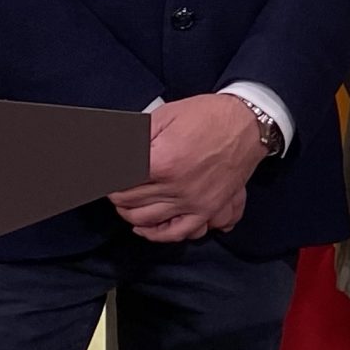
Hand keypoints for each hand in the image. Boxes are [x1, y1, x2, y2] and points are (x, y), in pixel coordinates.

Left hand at [109, 95, 265, 242]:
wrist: (248, 124)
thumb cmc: (207, 116)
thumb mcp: (165, 116)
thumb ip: (133, 136)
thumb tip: (108, 151)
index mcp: (161, 161)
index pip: (117, 181)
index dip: (104, 177)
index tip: (101, 173)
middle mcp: (175, 187)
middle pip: (127, 202)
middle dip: (114, 193)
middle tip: (112, 184)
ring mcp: (192, 201)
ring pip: (145, 220)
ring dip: (128, 212)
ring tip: (125, 201)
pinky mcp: (206, 209)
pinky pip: (177, 232)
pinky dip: (156, 234)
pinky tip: (144, 227)